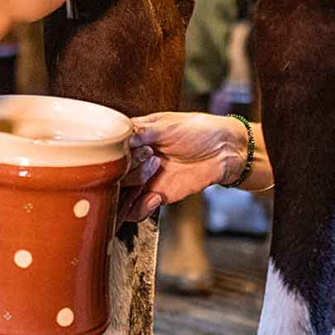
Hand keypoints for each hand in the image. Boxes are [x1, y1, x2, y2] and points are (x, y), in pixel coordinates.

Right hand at [117, 111, 245, 222]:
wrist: (225, 151)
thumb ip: (142, 131)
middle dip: (128, 168)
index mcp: (135, 137)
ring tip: (153, 173)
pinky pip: (136, 210)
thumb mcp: (169, 124)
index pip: (108, 149)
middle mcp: (135, 160)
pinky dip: (140, 208)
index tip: (132, 148)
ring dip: (131, 188)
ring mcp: (144, 179)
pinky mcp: (156, 196)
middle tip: (150, 157)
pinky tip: (156, 197)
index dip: (115, 152)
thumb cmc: (200, 130)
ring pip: (118, 196)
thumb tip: (120, 136)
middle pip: (110, 174)